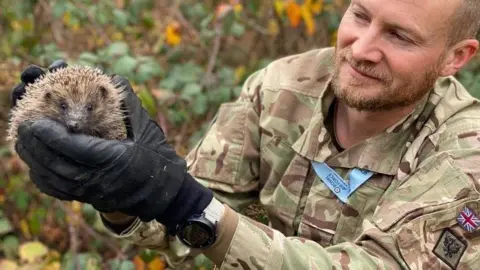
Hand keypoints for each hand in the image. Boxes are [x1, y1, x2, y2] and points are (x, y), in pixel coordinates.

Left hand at [14, 64, 213, 232]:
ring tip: (23, 141)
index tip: (33, 121)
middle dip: (34, 144)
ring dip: (33, 160)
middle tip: (22, 125)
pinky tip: (34, 164)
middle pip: (56, 164)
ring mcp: (91, 192)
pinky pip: (57, 191)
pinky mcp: (87, 198)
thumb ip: (129, 104)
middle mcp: (99, 179)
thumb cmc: (156, 156)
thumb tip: (113, 78)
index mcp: (114, 159)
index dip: (50, 135)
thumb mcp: (147, 129)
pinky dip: (41, 177)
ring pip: (52, 178)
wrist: (162, 190)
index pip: (73, 148)